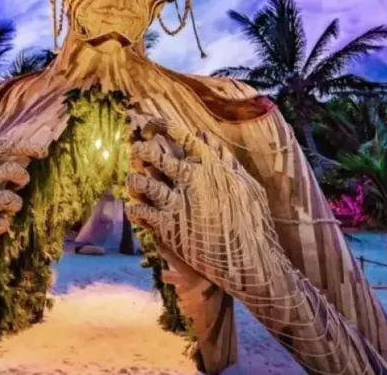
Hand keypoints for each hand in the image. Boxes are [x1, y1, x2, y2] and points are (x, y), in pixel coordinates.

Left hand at [124, 115, 274, 285]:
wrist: (250, 261)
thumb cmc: (254, 223)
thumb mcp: (247, 186)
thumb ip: (225, 161)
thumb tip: (206, 139)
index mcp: (211, 165)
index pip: (181, 135)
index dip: (161, 125)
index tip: (150, 125)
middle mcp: (192, 179)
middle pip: (155, 155)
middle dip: (141, 150)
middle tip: (135, 150)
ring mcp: (178, 203)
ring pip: (142, 182)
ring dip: (134, 180)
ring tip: (132, 180)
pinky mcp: (168, 227)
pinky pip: (141, 212)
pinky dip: (135, 209)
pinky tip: (135, 209)